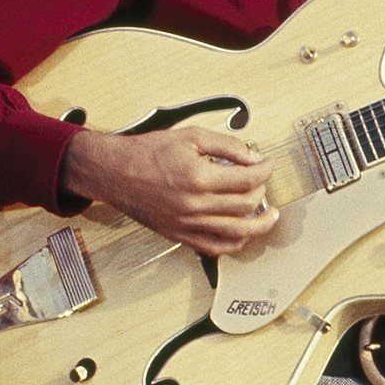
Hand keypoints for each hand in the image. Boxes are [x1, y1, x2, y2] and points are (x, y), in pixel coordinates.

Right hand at [60, 124, 278, 256]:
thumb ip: (226, 146)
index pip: (247, 179)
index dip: (264, 170)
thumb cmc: (148, 152)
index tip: (268, 164)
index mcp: (198, 177)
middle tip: (262, 181)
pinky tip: (244, 234)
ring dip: (259, 225)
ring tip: (270, 216)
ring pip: (236, 232)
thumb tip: (254, 158)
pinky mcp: (179, 236)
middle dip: (262, 191)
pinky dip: (235, 243)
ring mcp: (187, 224)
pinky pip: (215, 248)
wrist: (114, 172)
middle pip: (245, 205)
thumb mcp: (190, 136)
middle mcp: (194, 205)